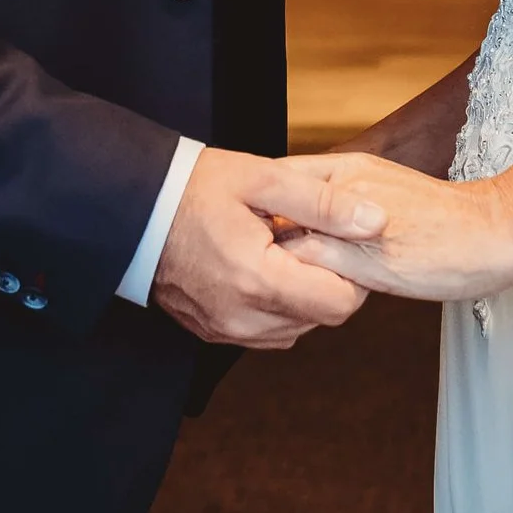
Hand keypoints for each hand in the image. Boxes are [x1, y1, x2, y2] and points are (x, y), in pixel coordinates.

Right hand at [150, 146, 371, 347]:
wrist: (135, 209)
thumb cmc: (196, 188)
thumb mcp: (265, 180)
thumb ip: (325, 204)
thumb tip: (377, 221)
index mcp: (258, 281)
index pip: (341, 303)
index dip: (351, 272)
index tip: (335, 240)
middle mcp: (243, 318)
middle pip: (322, 317)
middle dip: (326, 280)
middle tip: (305, 239)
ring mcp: (226, 331)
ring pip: (297, 327)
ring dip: (301, 295)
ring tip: (279, 251)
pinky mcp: (213, 333)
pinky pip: (267, 331)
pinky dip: (275, 305)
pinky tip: (260, 269)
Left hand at [246, 150, 512, 302]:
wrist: (498, 229)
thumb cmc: (449, 222)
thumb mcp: (388, 197)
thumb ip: (346, 205)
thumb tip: (310, 223)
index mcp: (349, 168)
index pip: (280, 183)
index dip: (258, 210)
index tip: (244, 233)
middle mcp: (343, 186)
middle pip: (271, 208)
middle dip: (252, 236)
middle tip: (238, 261)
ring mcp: (351, 221)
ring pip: (283, 240)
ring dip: (267, 264)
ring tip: (258, 287)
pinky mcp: (364, 257)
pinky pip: (307, 271)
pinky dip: (292, 286)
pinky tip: (293, 303)